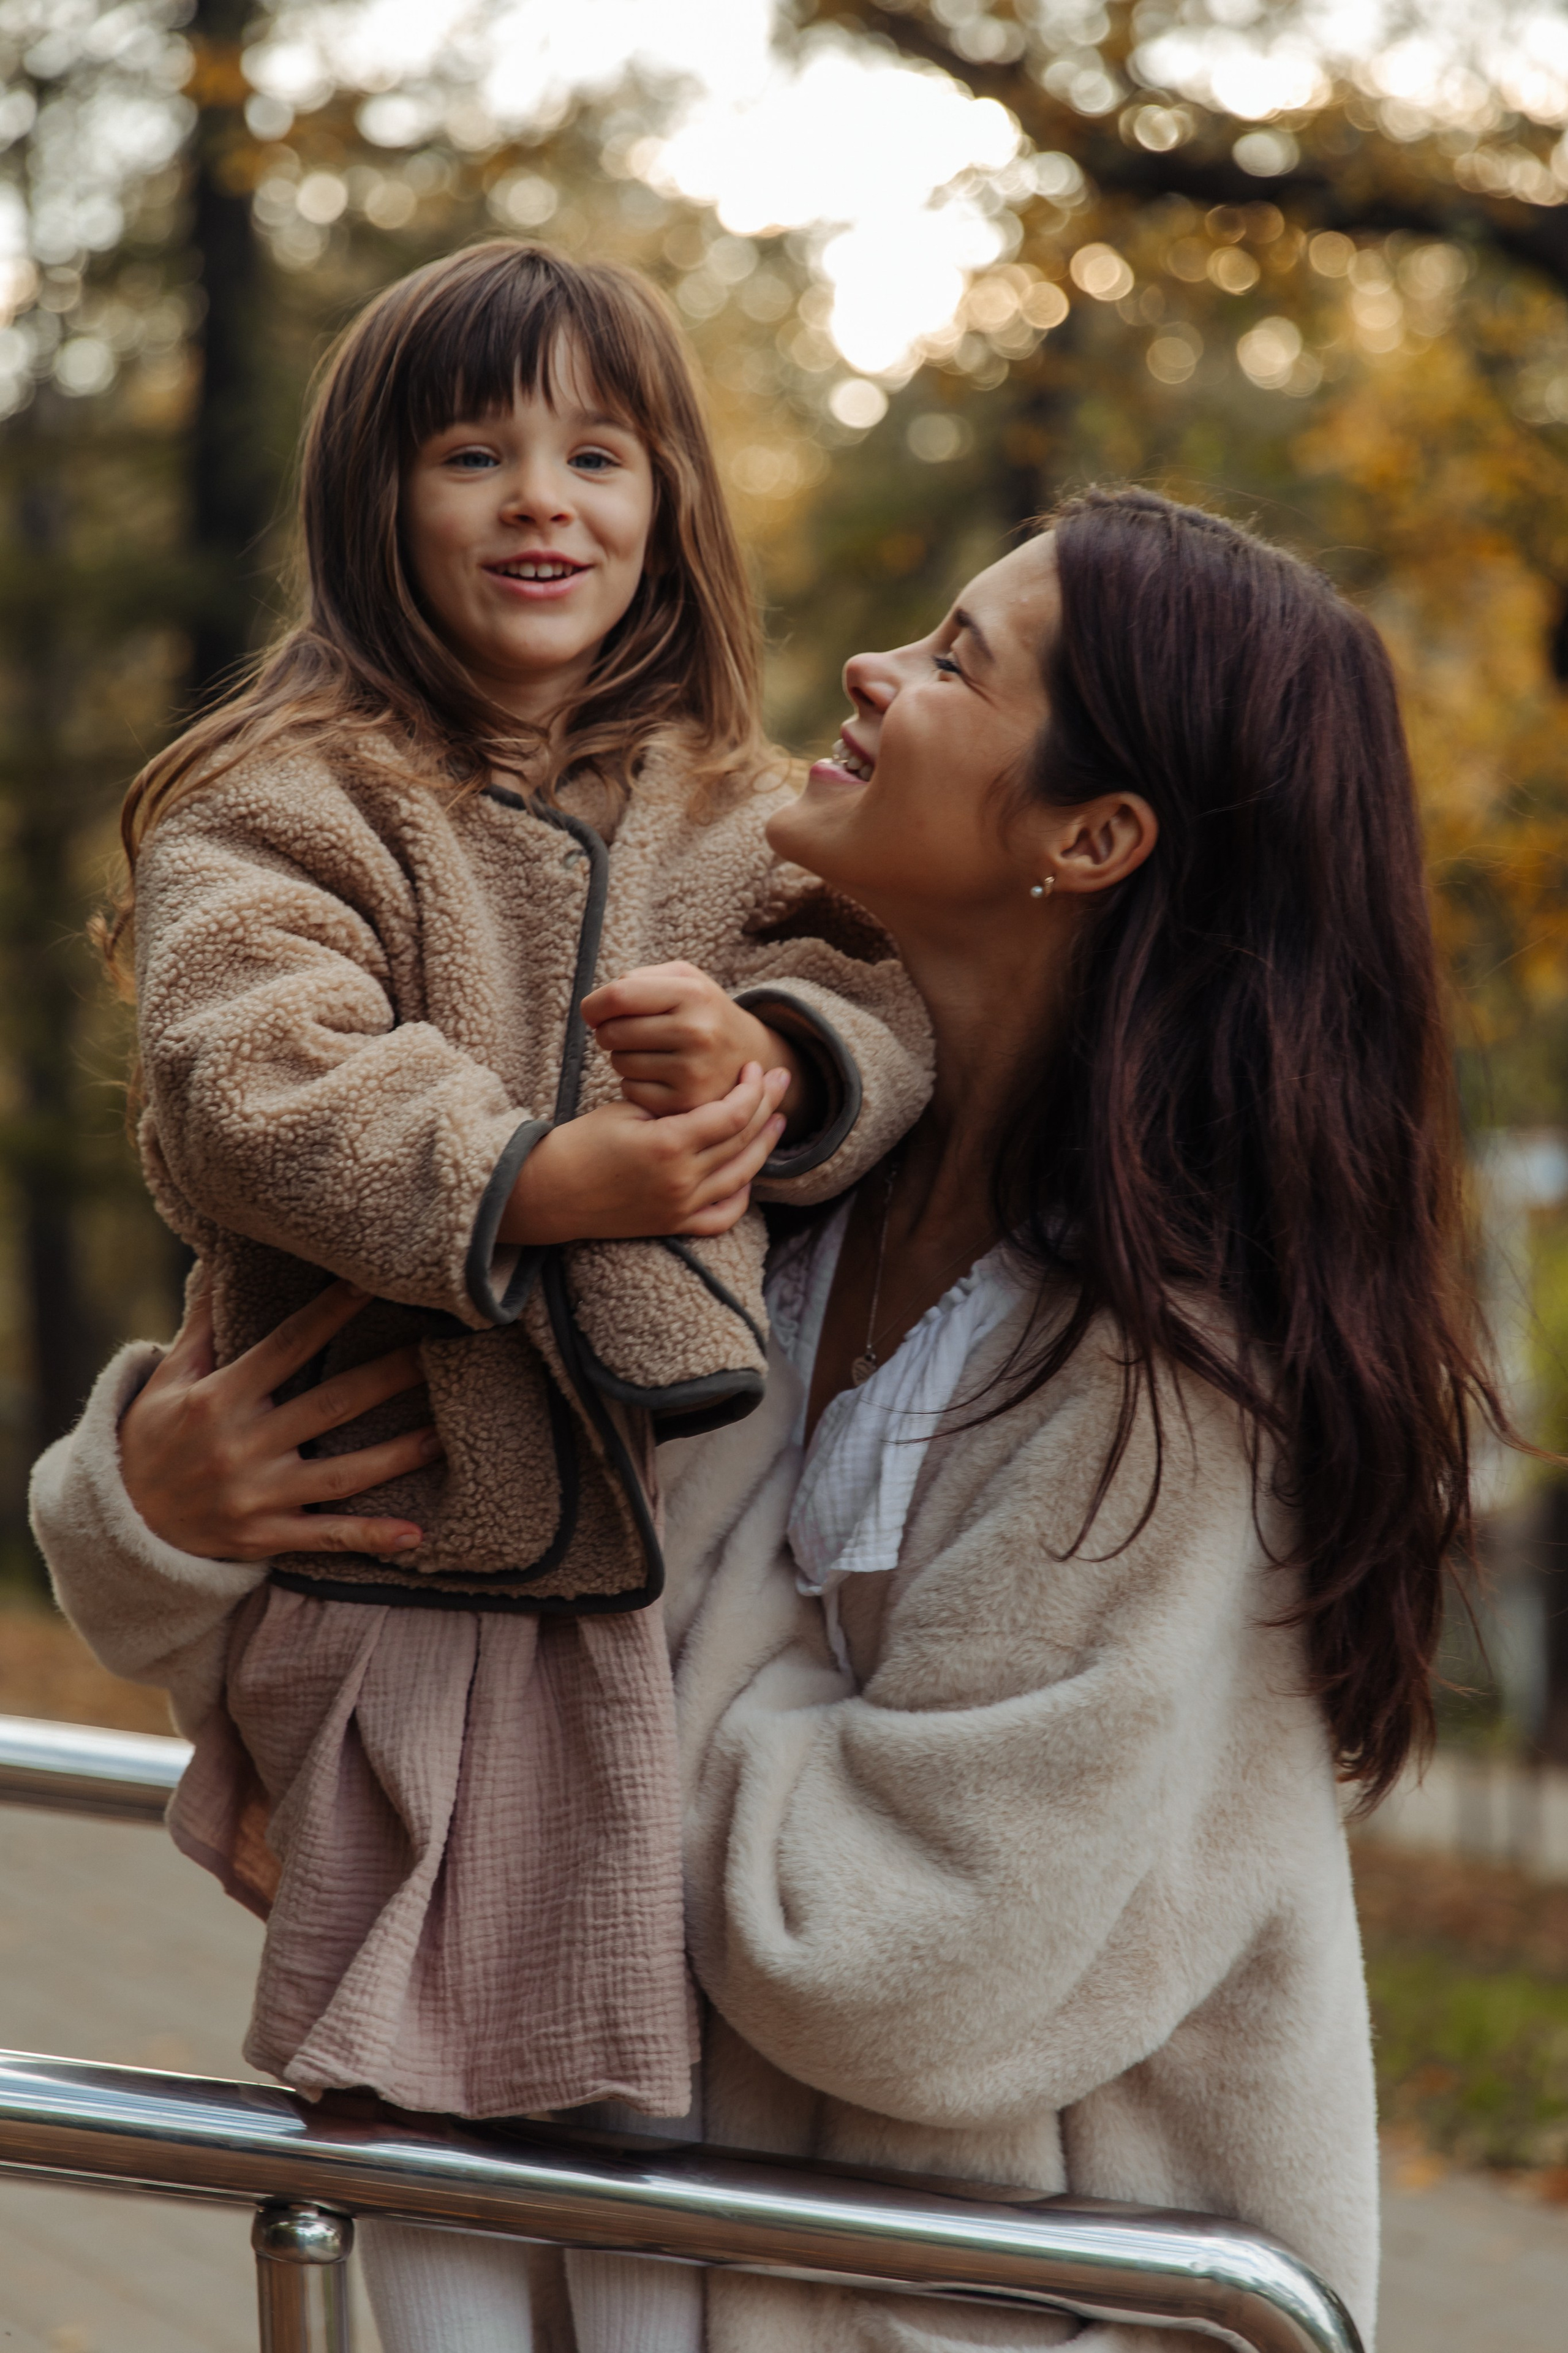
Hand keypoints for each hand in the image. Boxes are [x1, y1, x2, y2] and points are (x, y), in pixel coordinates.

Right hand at [120, 1273, 438, 1560]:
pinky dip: (369, 1537)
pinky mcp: (264, 1538)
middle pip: (329, 1406)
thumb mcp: (165, 1382)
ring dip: (396, 1456)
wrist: (121, 1528)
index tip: (370, 1283)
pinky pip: (325, 1538)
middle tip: (437, 1352)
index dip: (329, 1314)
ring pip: (340, 1474)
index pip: (286, 1347)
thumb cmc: (150, 1442)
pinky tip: (415, 1535)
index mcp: (217, 1400)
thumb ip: (203, 1327)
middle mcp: (240, 1447)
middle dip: (385, 1378)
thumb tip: (219, 1262)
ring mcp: (255, 1497)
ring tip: (442, 1435)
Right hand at [499, 1062, 788, 1246]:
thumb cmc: (581, 1142)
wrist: (549, 1191)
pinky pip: (722, 1216)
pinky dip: (741, 1195)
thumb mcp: (628, 1110)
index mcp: (669, 1144)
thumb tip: (718, 1095)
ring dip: (764, 1145)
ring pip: (741, 1176)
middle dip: (767, 1106)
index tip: (756, 1067)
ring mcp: (680, 1207)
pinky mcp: (673, 1225)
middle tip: (782, 1080)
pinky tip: (748, 1174)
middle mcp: (681, 1180)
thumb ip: (676, 1106)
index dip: (752, 1088)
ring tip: (778, 1120)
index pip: (732, 1113)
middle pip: (742, 1140)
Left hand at [583, 962, 810, 1124]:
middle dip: (608, 1032)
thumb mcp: (684, 980)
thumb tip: (595, 1009)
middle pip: (612, 1032)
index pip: (617, 996)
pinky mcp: (686, 1102)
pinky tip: (657, 1076)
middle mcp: (696, 1031)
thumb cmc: (702, 1013)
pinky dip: (634, 1083)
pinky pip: (629, 1090)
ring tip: (650, 1053)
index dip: (594, 1005)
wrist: (751, 1056)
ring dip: (622, 1058)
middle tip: (629, 1033)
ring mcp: (693, 1070)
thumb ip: (638, 980)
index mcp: (693, 994)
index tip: (594, 1013)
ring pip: (618, 1062)